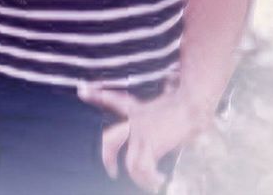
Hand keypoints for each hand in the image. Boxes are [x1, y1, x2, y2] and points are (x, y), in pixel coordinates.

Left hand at [77, 82, 206, 193]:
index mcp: (137, 108)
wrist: (191, 104)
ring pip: (130, 162)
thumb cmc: (185, 102)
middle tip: (112, 172)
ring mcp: (141, 133)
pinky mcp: (151, 144)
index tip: (81, 90)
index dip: (95, 94)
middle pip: (110, 140)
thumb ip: (163, 100)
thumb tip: (170, 88)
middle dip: (108, 158)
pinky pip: (143, 168)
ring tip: (148, 183)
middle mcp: (134, 120)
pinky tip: (159, 181)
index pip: (112, 99)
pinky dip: (151, 179)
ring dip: (139, 177)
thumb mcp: (169, 100)